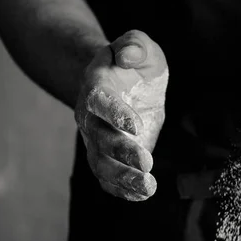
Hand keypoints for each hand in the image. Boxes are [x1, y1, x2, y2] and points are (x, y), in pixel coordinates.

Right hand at [75, 30, 168, 200]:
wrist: (121, 82)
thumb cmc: (133, 62)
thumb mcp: (139, 45)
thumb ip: (135, 46)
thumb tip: (128, 55)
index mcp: (97, 87)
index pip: (100, 102)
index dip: (115, 114)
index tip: (135, 126)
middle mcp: (91, 117)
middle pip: (99, 139)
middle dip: (121, 152)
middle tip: (146, 162)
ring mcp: (98, 140)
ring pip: (101, 164)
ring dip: (123, 178)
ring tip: (148, 187)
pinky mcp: (110, 157)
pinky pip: (108, 178)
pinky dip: (123, 190)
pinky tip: (143, 195)